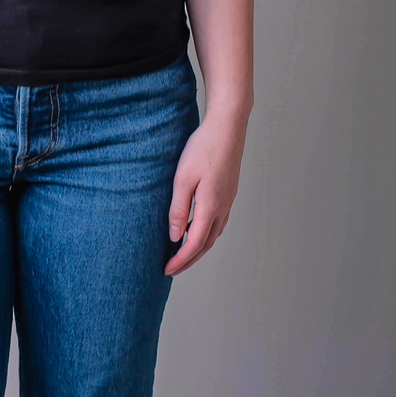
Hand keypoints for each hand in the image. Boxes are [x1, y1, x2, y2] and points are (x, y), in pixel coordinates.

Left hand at [165, 109, 247, 276]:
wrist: (228, 126)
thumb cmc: (203, 148)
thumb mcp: (183, 179)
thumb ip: (179, 209)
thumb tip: (175, 237)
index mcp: (211, 207)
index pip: (194, 244)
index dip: (180, 260)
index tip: (166, 270)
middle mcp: (223, 207)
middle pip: (206, 244)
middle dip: (189, 259)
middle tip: (172, 269)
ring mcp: (228, 200)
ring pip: (214, 234)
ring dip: (199, 248)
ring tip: (182, 254)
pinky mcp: (229, 191)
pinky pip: (218, 222)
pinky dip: (206, 233)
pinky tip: (198, 229)